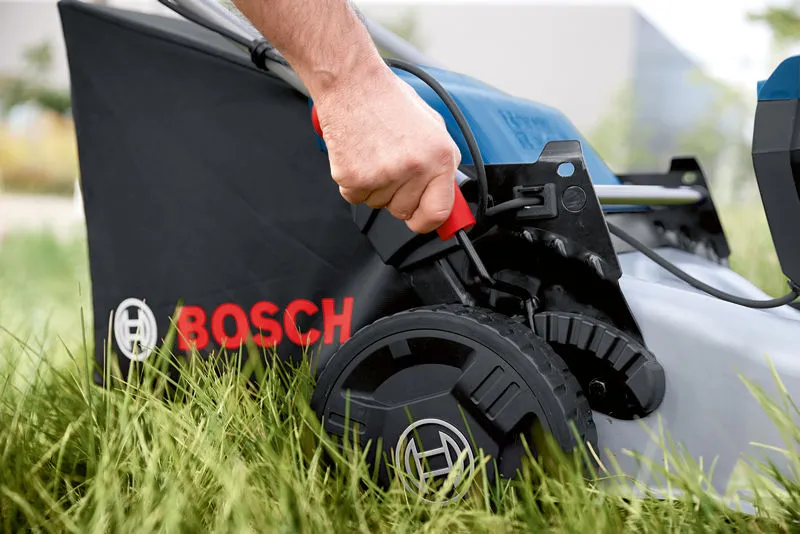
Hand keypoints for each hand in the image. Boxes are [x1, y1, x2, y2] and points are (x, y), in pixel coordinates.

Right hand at [313, 65, 460, 233]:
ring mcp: (384, 174)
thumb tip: (445, 196)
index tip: (421, 219)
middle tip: (389, 163)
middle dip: (396, 195)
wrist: (352, 83)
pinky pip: (354, 197)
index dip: (427, 221)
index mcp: (439, 157)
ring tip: (374, 152)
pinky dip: (353, 182)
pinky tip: (358, 155)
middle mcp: (414, 167)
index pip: (438, 212)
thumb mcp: (432, 128)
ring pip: (378, 205)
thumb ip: (441, 165)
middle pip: (404, 211)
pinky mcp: (354, 177)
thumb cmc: (388, 100)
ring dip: (374, 186)